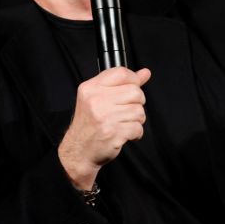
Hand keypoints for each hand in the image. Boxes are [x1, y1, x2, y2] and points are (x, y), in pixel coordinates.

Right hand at [58, 67, 150, 187]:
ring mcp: (104, 117)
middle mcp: (96, 100)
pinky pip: (138, 128)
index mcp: (91, 88)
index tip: (134, 87)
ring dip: (137, 119)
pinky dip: (136, 133)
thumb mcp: (98, 98)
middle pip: (135, 92)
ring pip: (139, 111)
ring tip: (125, 123)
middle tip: (128, 110)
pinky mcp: (113, 133)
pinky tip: (125, 133)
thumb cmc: (90, 124)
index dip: (134, 79)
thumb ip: (121, 84)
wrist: (79, 151)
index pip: (121, 73)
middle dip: (137, 102)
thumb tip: (145, 73)